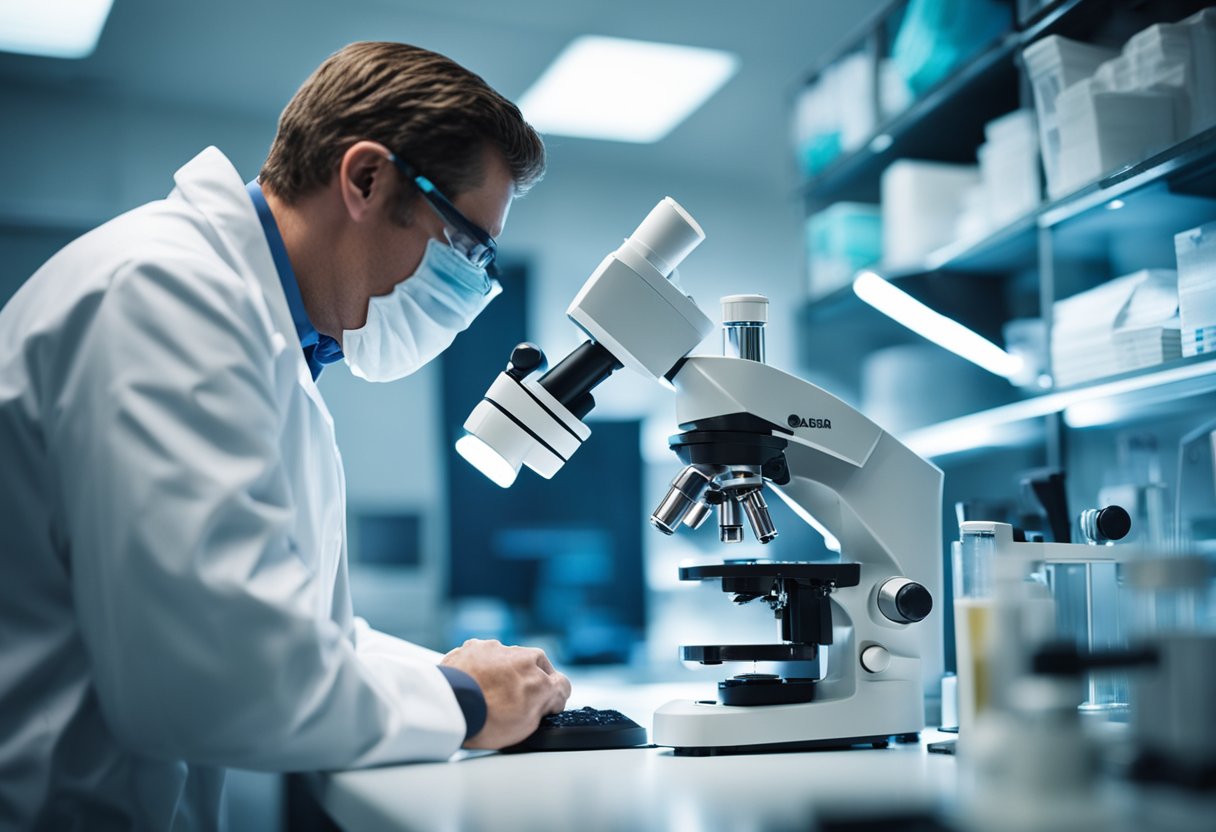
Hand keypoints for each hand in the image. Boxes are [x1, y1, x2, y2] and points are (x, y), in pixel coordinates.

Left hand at [440, 639, 571, 748]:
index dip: (552, 699)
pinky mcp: (472, 646)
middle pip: (534, 666)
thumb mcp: (527, 725)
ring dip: (502, 671)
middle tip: (513, 701)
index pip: (560, 685)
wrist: (449, 706)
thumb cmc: (487, 719)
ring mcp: (496, 649)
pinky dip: (480, 667)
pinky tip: (472, 684)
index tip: (544, 707)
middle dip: (528, 680)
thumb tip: (546, 700)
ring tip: (488, 694)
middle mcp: (522, 657)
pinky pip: (482, 656)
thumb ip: (541, 706)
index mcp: (540, 679)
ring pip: (507, 659)